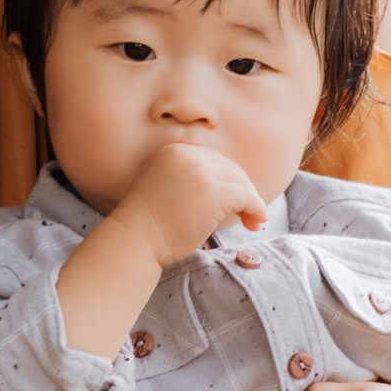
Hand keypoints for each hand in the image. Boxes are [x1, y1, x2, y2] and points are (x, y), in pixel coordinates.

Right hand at [112, 142, 266, 271]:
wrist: (135, 240)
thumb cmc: (148, 224)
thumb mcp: (164, 186)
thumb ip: (188, 176)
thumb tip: (228, 185)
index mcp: (174, 150)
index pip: (214, 160)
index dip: (229, 180)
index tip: (235, 201)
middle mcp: (188, 154)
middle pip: (230, 168)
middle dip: (243, 191)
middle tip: (250, 214)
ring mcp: (200, 171)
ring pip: (241, 182)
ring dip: (252, 202)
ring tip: (253, 221)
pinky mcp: (213, 191)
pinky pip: (247, 196)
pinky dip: (256, 209)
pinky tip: (256, 222)